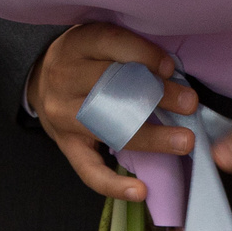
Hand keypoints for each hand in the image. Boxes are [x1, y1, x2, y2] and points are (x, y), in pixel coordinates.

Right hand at [26, 22, 201, 203]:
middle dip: (156, 98)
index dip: (144, 56)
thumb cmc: (87, 55)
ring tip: (183, 142)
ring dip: (151, 138)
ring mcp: (62, 115)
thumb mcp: (103, 39)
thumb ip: (132, 49)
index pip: (112, 45)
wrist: (41, 77)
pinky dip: (114, 184)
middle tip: (190, 105)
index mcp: (80, 44)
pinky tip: (139, 191)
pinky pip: (88, 170)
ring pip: (108, 128)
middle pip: (112, 88)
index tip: (171, 68)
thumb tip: (173, 73)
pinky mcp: (65, 145)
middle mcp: (65, 78)